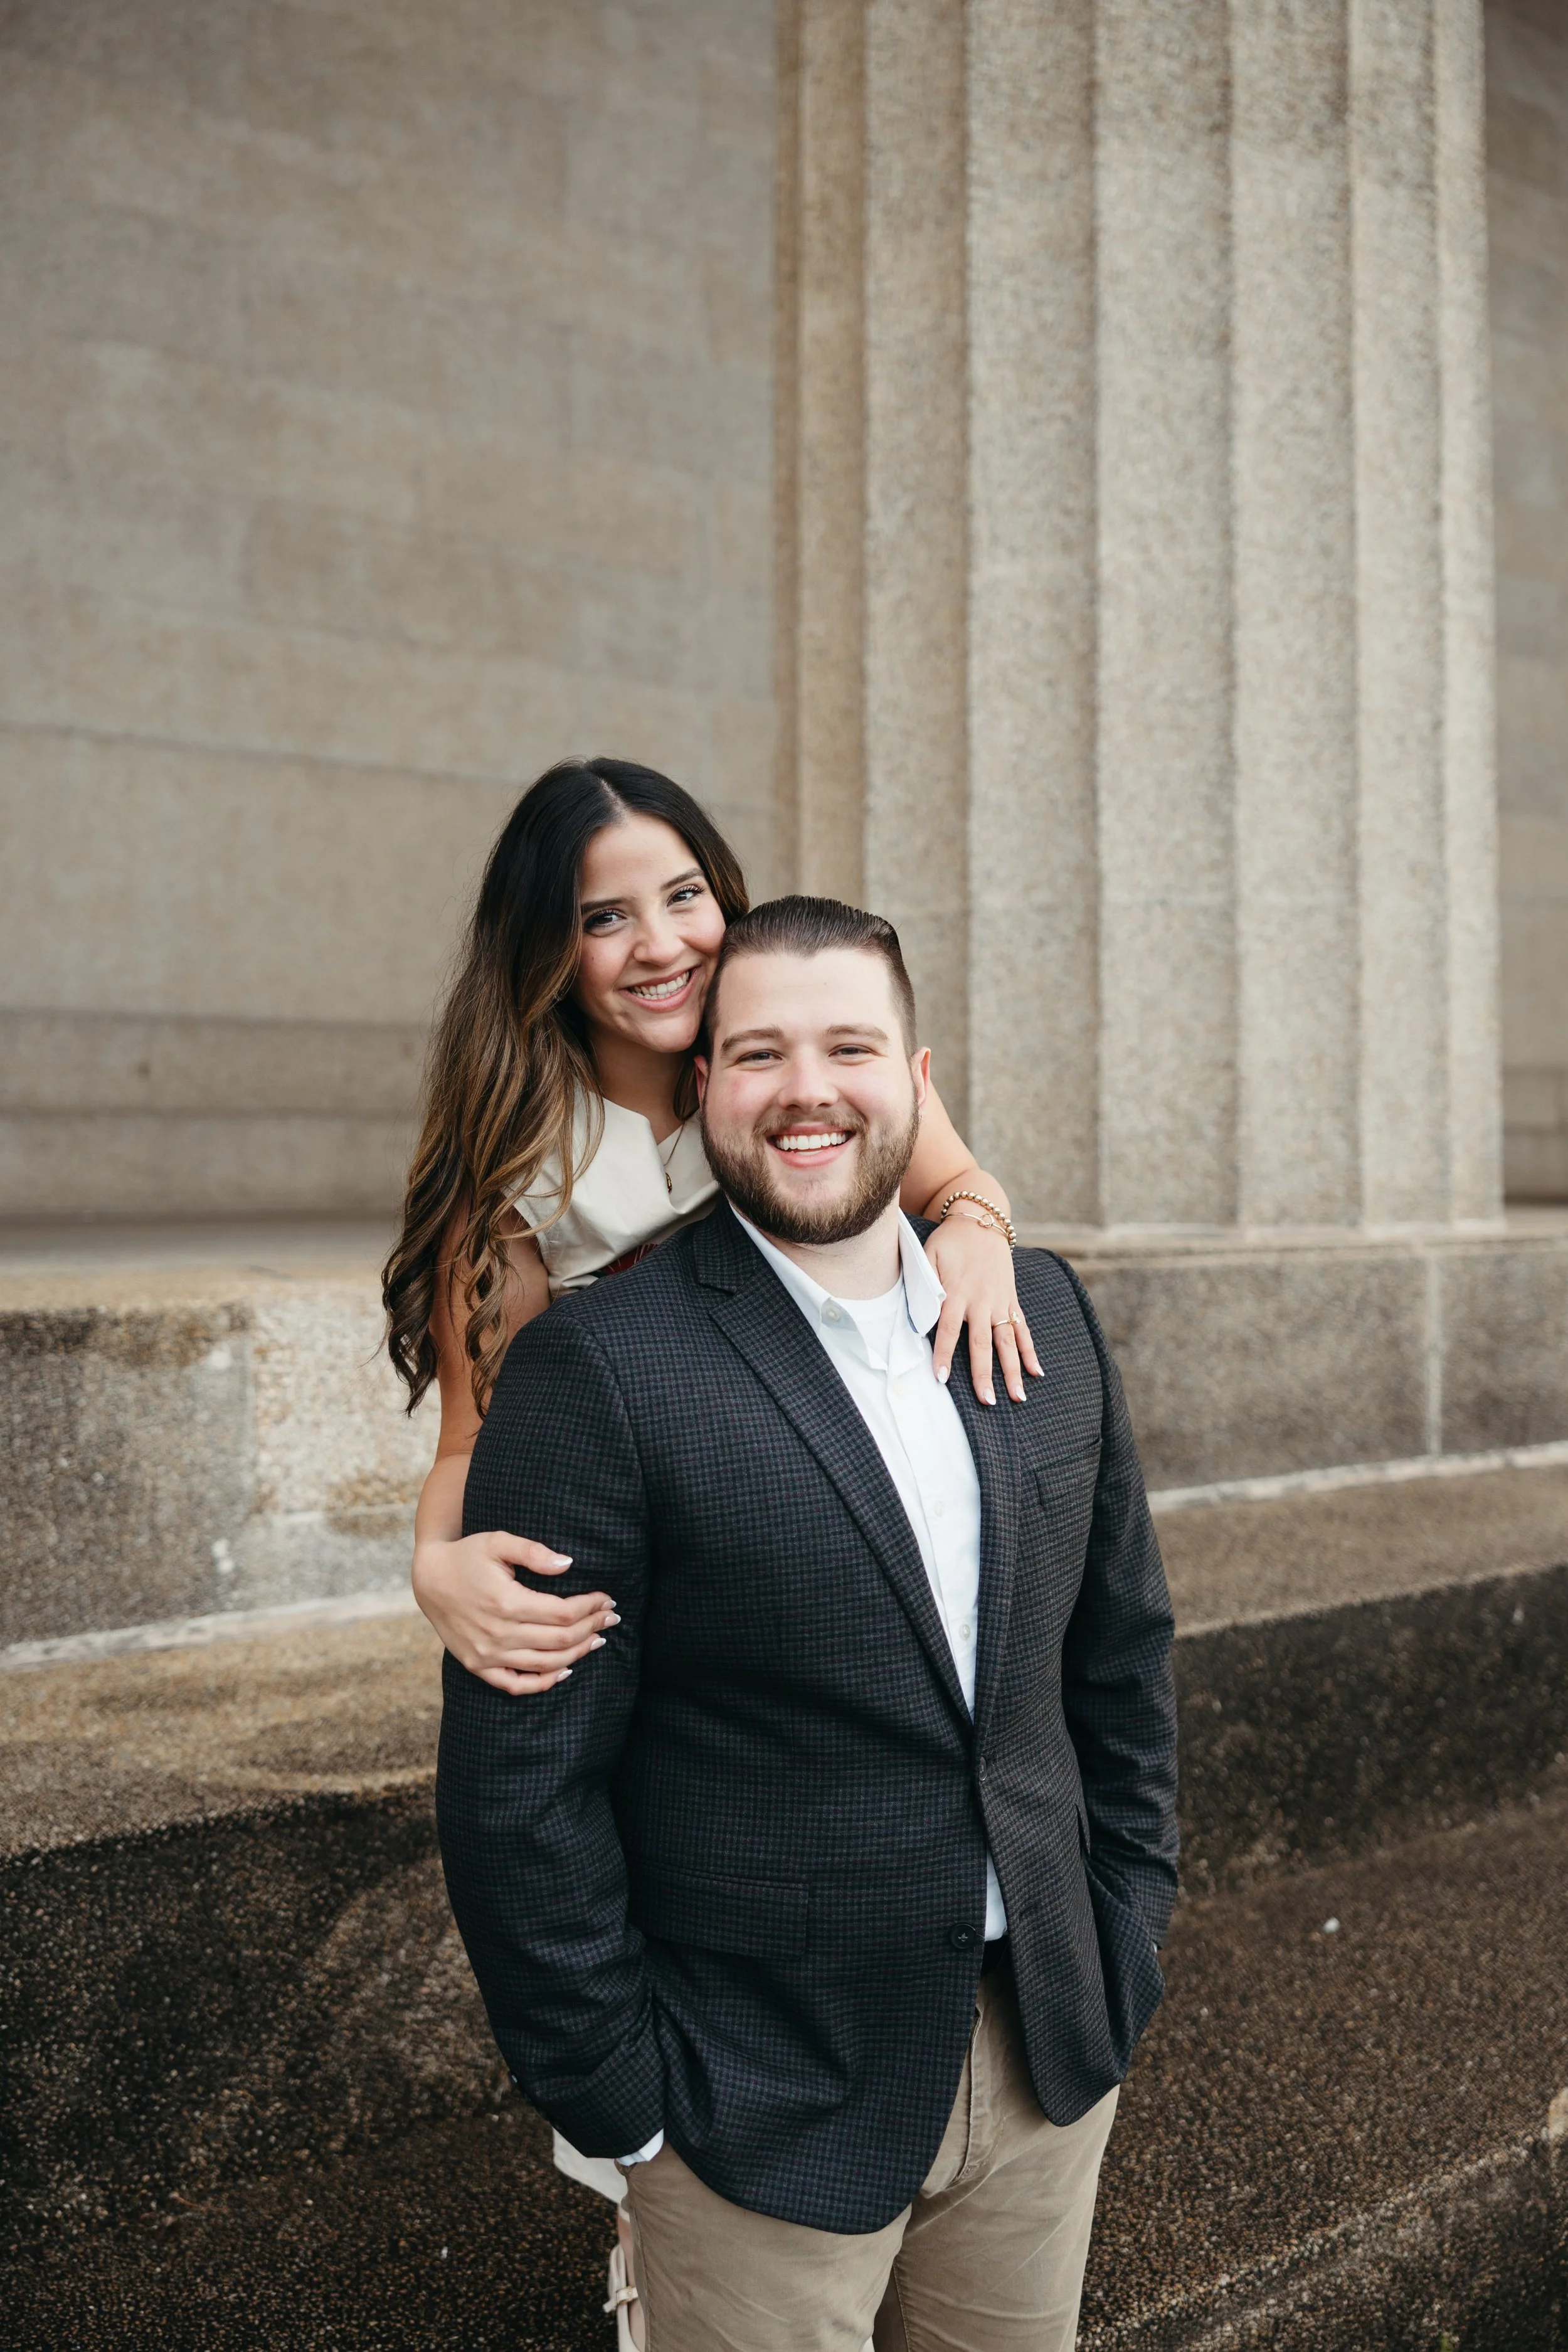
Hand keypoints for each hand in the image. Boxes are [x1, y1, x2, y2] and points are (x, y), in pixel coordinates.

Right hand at [411, 1531, 616, 1694]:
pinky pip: (515, 1685)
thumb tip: (568, 1564)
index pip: (563, 1613)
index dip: (590, 1607)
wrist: (428, 1578)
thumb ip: (534, 1552)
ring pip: (545, 1664)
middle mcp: (498, 1634)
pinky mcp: (478, 1666)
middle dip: (591, 1628)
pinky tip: (564, 1670)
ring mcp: (487, 1654)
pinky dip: (543, 1683)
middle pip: (560, 1640)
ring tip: (597, 1640)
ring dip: (577, 1654)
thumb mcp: (498, 1542)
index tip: (607, 1598)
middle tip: (611, 1617)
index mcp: (507, 1603)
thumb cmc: (467, 1555)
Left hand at [923, 1214, 1041, 1404]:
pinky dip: (1030, 1350)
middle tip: (987, 1401)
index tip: (942, 1378)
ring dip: (1013, 1370)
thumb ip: (926, 1284)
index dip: (945, 1353)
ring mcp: (1000, 1302)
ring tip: (1018, 1397)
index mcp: (958, 1292)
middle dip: (984, 1374)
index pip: (950, 1329)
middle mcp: (982, 1301)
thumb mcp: (929, 1255)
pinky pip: (1023, 1328)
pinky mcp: (1011, 1299)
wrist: (980, 1220)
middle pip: (982, 1343)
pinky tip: (1037, 1372)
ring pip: (1007, 1341)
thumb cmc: (949, 1241)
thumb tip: (922, 1313)